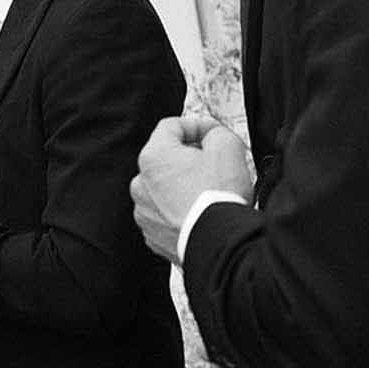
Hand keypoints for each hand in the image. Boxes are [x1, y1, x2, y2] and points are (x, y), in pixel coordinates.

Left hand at [131, 116, 254, 263]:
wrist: (215, 242)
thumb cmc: (217, 198)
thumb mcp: (227, 146)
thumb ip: (215, 131)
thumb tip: (211, 136)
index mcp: (153, 157)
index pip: (171, 126)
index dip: (197, 126)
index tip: (211, 133)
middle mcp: (140, 184)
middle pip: (166, 159)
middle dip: (189, 158)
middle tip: (212, 164)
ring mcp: (143, 212)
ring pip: (164, 188)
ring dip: (183, 185)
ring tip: (207, 192)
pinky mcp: (151, 234)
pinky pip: (165, 212)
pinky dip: (179, 209)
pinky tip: (199, 210)